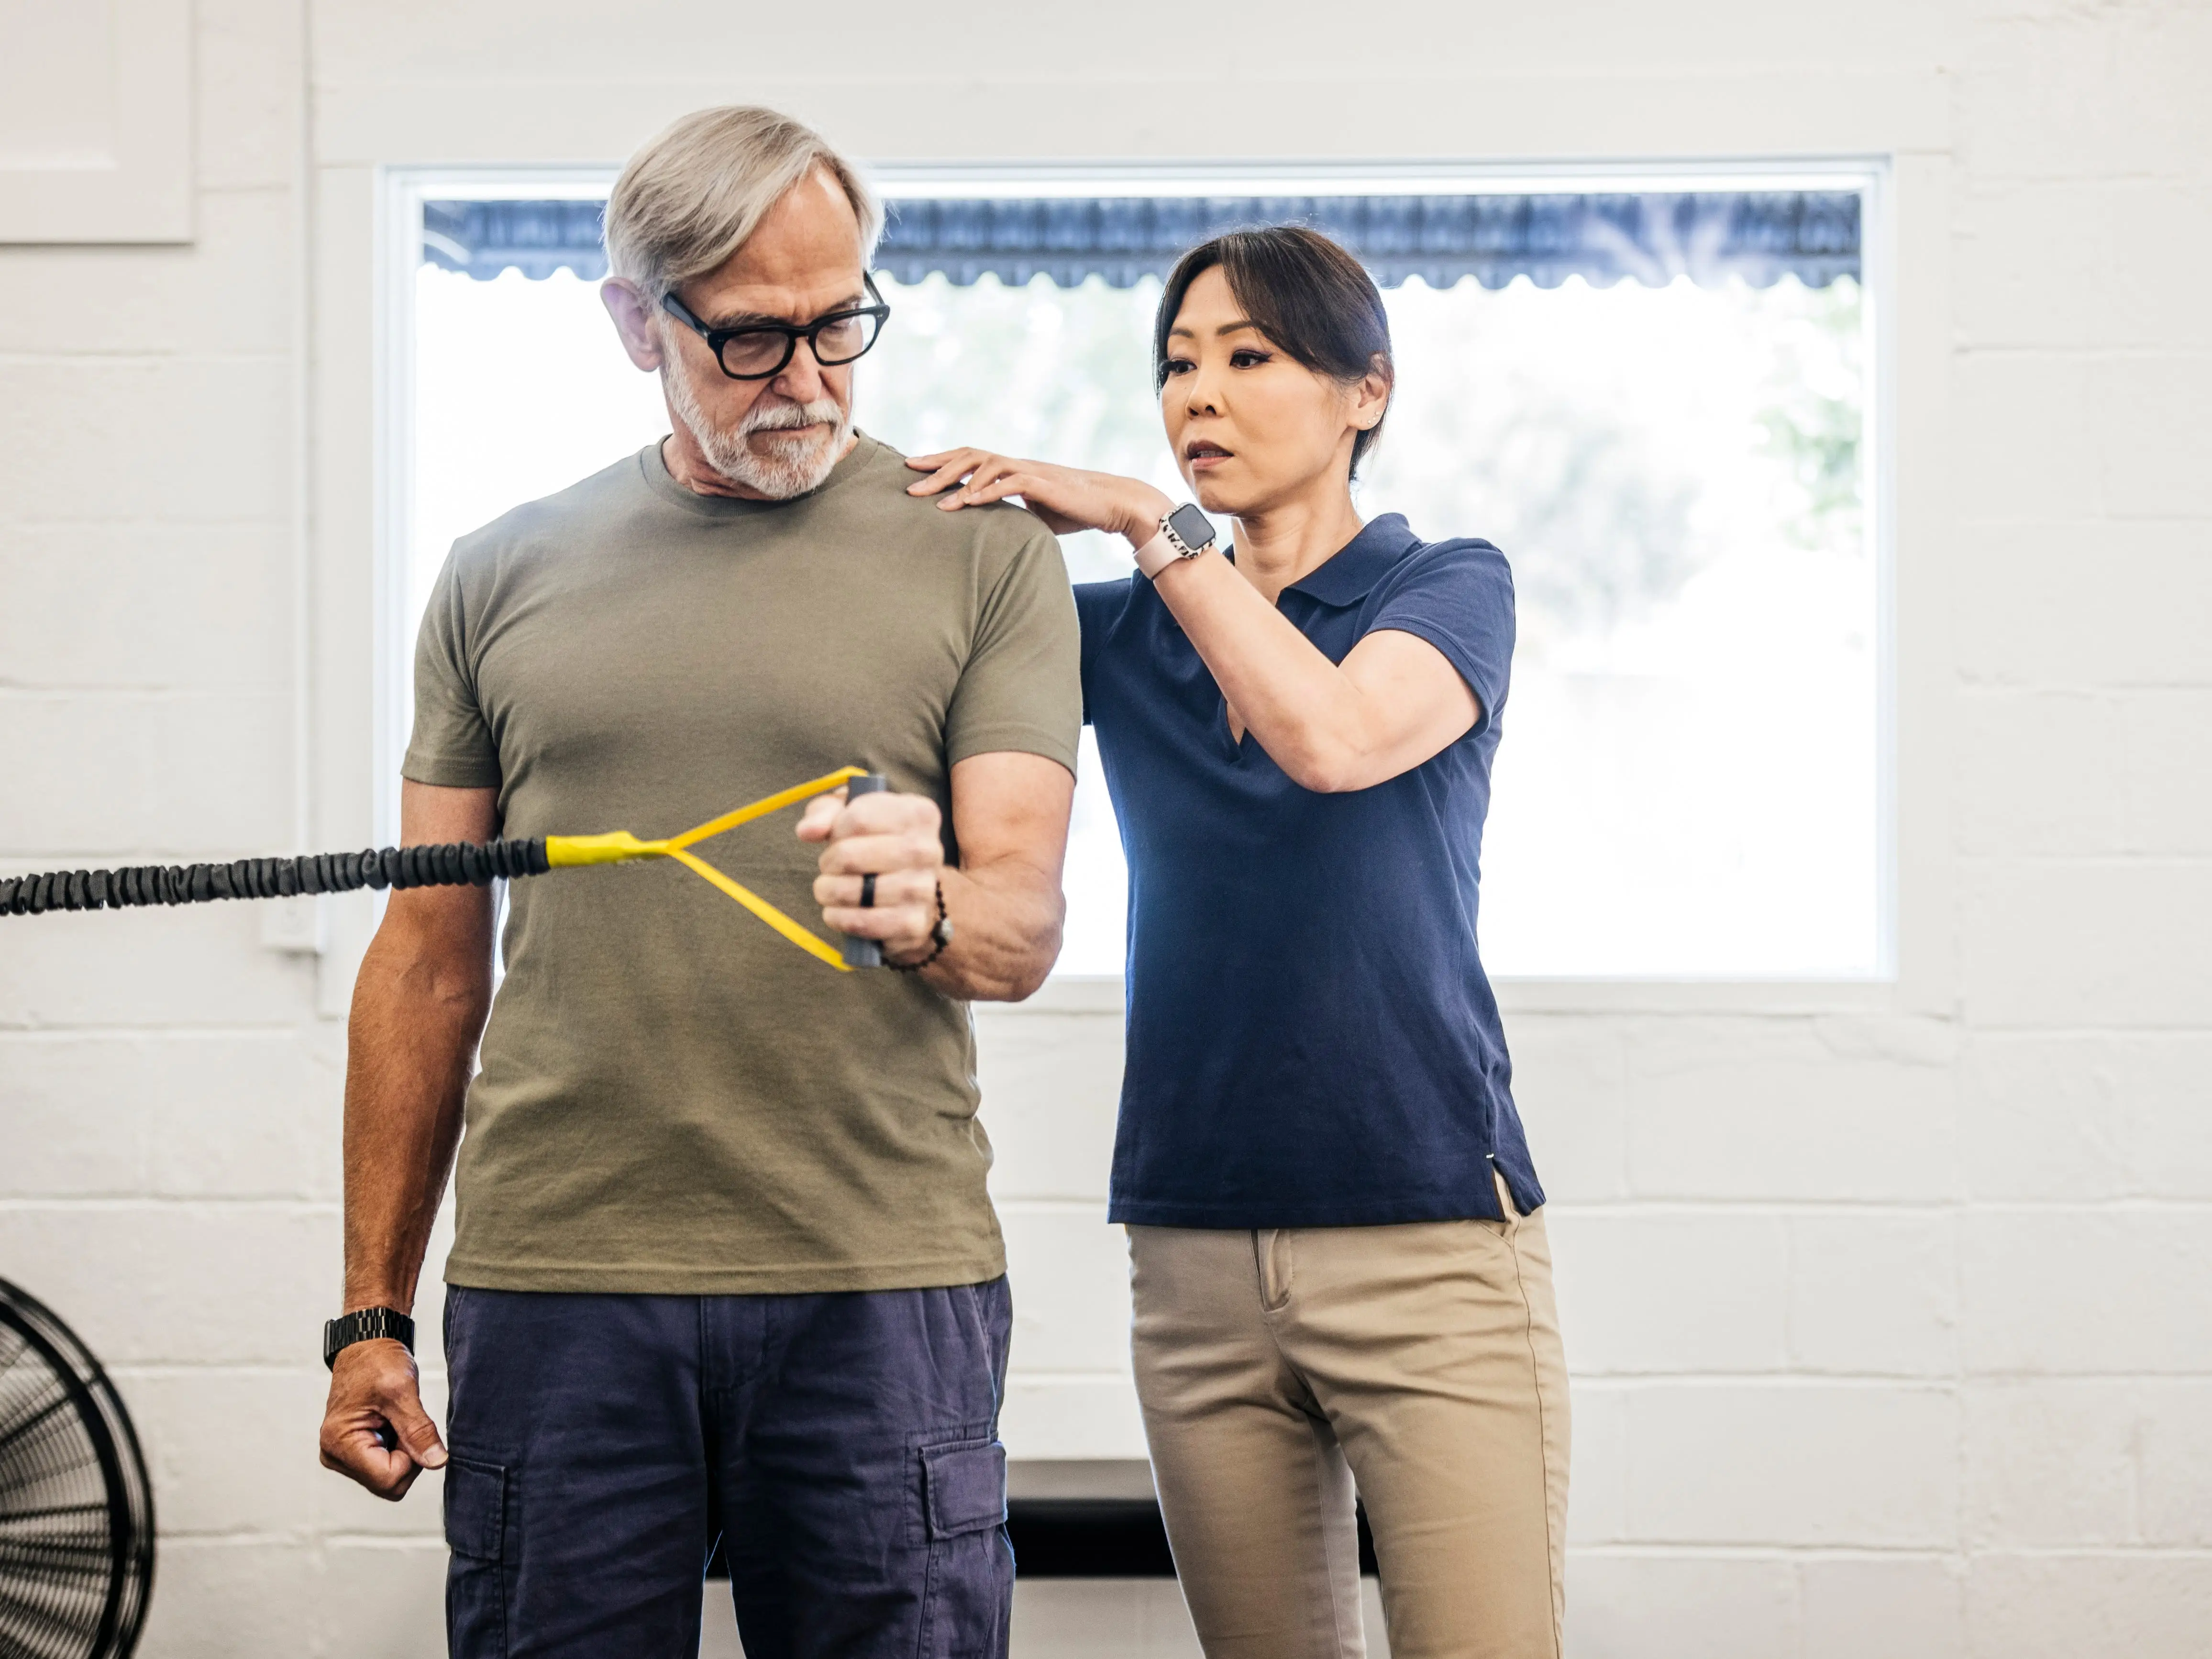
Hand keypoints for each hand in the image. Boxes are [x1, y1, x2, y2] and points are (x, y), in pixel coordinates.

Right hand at [319, 1337, 445, 1500]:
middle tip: (405, 1421)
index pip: (388, 1478)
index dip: (411, 1459)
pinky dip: (396, 1448)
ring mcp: (342, 1455)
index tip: (411, 1427)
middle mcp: (335, 1455)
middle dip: (407, 1457)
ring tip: (395, 1419)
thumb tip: (437, 1462)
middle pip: (387, 1483)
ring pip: (387, 1476)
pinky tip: (390, 1423)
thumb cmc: (377, 1361)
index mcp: (340, 1443)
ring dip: (402, 1451)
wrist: (367, 1346)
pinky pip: (383, 1465)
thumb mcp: (402, 1391)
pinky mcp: (352, 1451)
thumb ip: (419, 1430)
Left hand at [799, 785, 947, 963]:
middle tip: (830, 867)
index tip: (839, 837)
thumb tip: (808, 831)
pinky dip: (838, 918)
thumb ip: (825, 813)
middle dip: (828, 863)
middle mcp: (928, 850)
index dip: (836, 830)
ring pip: (851, 891)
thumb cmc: (876, 843)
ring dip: (828, 892)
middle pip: (849, 856)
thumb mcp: (851, 815)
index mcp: (919, 813)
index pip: (858, 818)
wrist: (913, 891)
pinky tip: (837, 911)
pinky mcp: (913, 924)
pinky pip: (860, 922)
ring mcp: (923, 889)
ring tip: (831, 889)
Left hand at [906, 449, 1171, 544]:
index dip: (940, 461)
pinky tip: (965, 503)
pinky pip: (1007, 484)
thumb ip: (1010, 515)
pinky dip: (984, 492)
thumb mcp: (1035, 515)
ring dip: (955, 482)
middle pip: (968, 456)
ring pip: (983, 465)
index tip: (913, 468)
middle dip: (936, 466)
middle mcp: (1016, 465)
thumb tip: (988, 531)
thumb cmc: (1075, 511)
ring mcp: (1028, 471)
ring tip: (931, 500)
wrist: (1111, 504)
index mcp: (1011, 470)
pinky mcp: (1041, 484)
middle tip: (907, 478)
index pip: (969, 459)